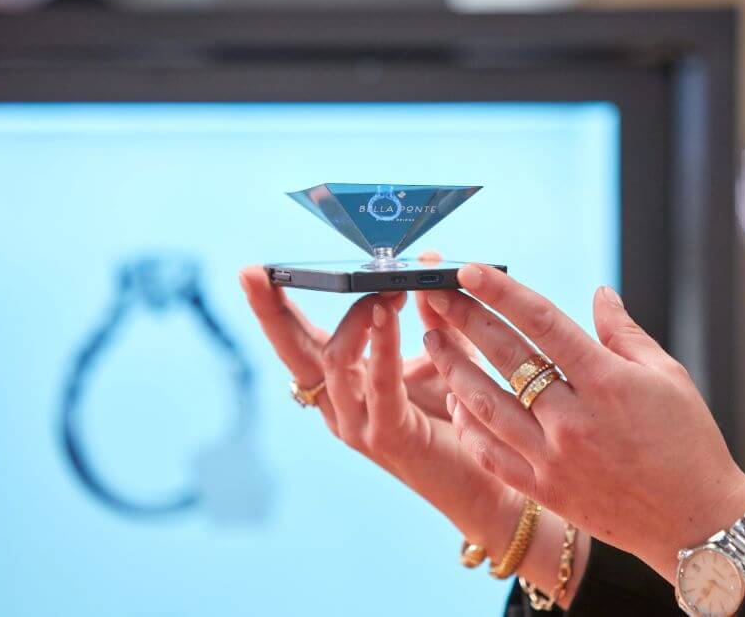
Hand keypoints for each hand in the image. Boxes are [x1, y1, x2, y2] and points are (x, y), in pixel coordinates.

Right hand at [237, 263, 521, 553]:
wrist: (487, 483)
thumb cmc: (457, 417)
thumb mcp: (443, 353)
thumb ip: (433, 312)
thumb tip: (429, 260)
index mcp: (343, 385)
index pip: (299, 340)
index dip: (275, 308)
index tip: (256, 271)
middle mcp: (340, 406)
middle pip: (294, 352)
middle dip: (272, 311)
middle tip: (256, 273)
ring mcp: (359, 425)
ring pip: (335, 362)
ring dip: (356, 318)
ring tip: (383, 290)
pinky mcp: (389, 437)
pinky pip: (380, 385)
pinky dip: (383, 346)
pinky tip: (385, 315)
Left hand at [422, 264, 744, 583]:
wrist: (695, 523)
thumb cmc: (688, 443)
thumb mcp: (669, 376)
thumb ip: (624, 333)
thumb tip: (598, 293)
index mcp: (607, 382)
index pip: (542, 322)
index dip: (502, 291)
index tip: (470, 270)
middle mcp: (573, 418)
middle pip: (505, 357)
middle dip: (464, 320)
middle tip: (435, 295)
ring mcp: (554, 458)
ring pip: (485, 405)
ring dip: (453, 368)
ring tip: (432, 340)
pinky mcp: (545, 490)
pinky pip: (490, 454)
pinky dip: (467, 424)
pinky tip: (456, 399)